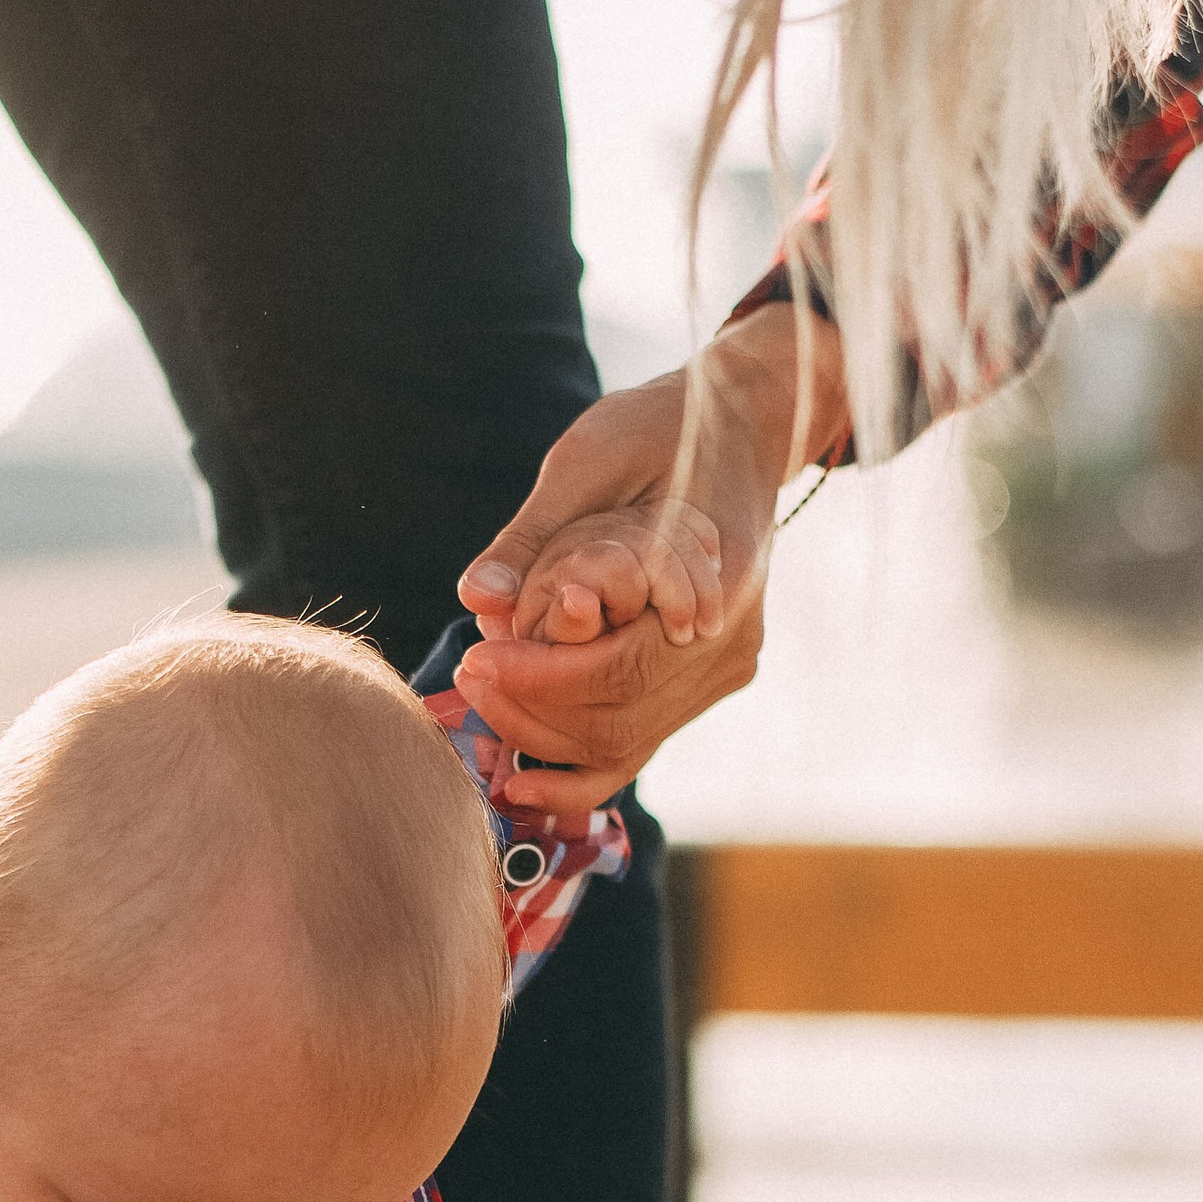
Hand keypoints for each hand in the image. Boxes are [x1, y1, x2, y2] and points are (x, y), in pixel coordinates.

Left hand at [451, 307, 845, 814]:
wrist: (735, 429)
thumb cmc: (658, 430)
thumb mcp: (589, 460)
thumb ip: (532, 536)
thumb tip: (475, 598)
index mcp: (716, 583)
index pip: (619, 669)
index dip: (538, 677)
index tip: (475, 659)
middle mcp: (728, 640)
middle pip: (621, 719)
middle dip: (532, 712)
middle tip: (467, 679)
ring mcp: (723, 666)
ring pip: (628, 742)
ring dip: (546, 737)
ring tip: (482, 702)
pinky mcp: (707, 679)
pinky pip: (640, 737)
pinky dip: (577, 757)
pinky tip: (520, 772)